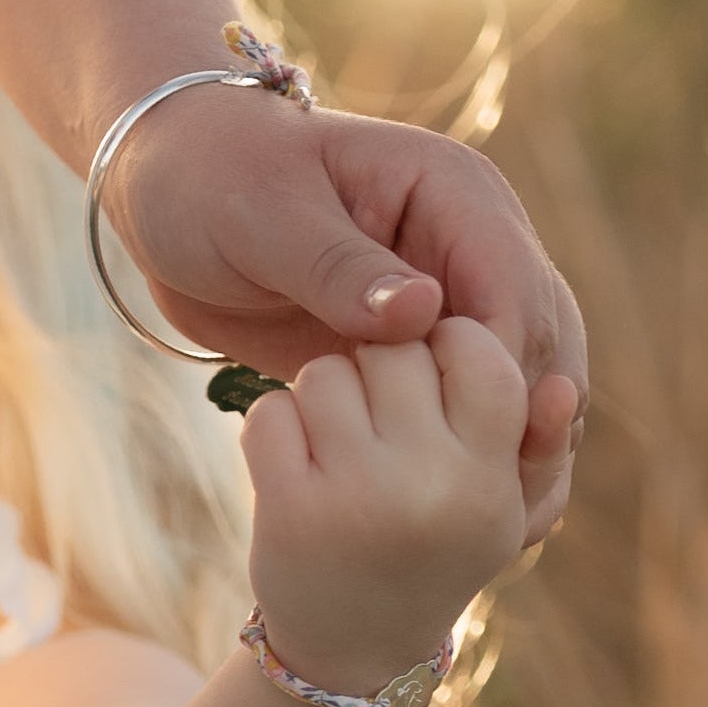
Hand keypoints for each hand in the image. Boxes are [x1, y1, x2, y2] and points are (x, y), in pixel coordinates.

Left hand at [102, 87, 583, 546]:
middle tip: (512, 504)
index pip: (514, 288)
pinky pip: (471, 402)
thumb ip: (339, 267)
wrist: (168, 189)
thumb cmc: (209, 182)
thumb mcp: (265, 218)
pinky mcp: (422, 343)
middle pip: (539, 339)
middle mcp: (472, 240)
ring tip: (510, 523)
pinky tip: (477, 510)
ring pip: (520, 378)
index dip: (511, 367)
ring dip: (518, 445)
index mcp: (454, 191)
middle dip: (531, 419)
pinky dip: (479, 450)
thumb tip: (423, 314)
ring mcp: (452, 294)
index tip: (491, 444)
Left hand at [237, 319, 529, 694]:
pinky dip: (276, 425)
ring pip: (327, 374)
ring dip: (326, 393)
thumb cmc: (440, 554)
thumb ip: (539, 445)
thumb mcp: (503, 511)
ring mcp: (354, 499)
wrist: (357, 649)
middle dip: (383, 365)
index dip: (451, 343)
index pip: (479, 355)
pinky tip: (297, 459)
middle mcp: (427, 489)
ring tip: (341, 439)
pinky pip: (271, 412)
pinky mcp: (288, 510)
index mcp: (487, 484)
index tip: (435, 367)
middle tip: (382, 412)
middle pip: (397, 351)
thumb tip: (561, 387)